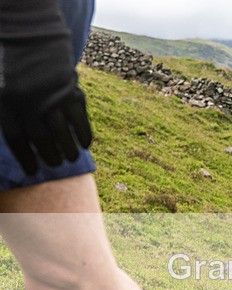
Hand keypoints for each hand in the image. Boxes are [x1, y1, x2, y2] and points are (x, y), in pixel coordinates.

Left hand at [0, 0, 92, 174]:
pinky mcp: (71, 91)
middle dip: (49, 156)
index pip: (17, 139)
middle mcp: (30, 102)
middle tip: (54, 165)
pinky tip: (84, 145)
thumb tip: (23, 141)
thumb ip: (7, 112)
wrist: (31, 35)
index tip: (34, 172)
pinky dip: (83, 135)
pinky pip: (80, 120)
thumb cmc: (11, 65)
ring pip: (62, 133)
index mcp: (7, 101)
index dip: (26, 158)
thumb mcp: (0, 89)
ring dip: (67, 150)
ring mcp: (52, 97)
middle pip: (41, 139)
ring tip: (70, 159)